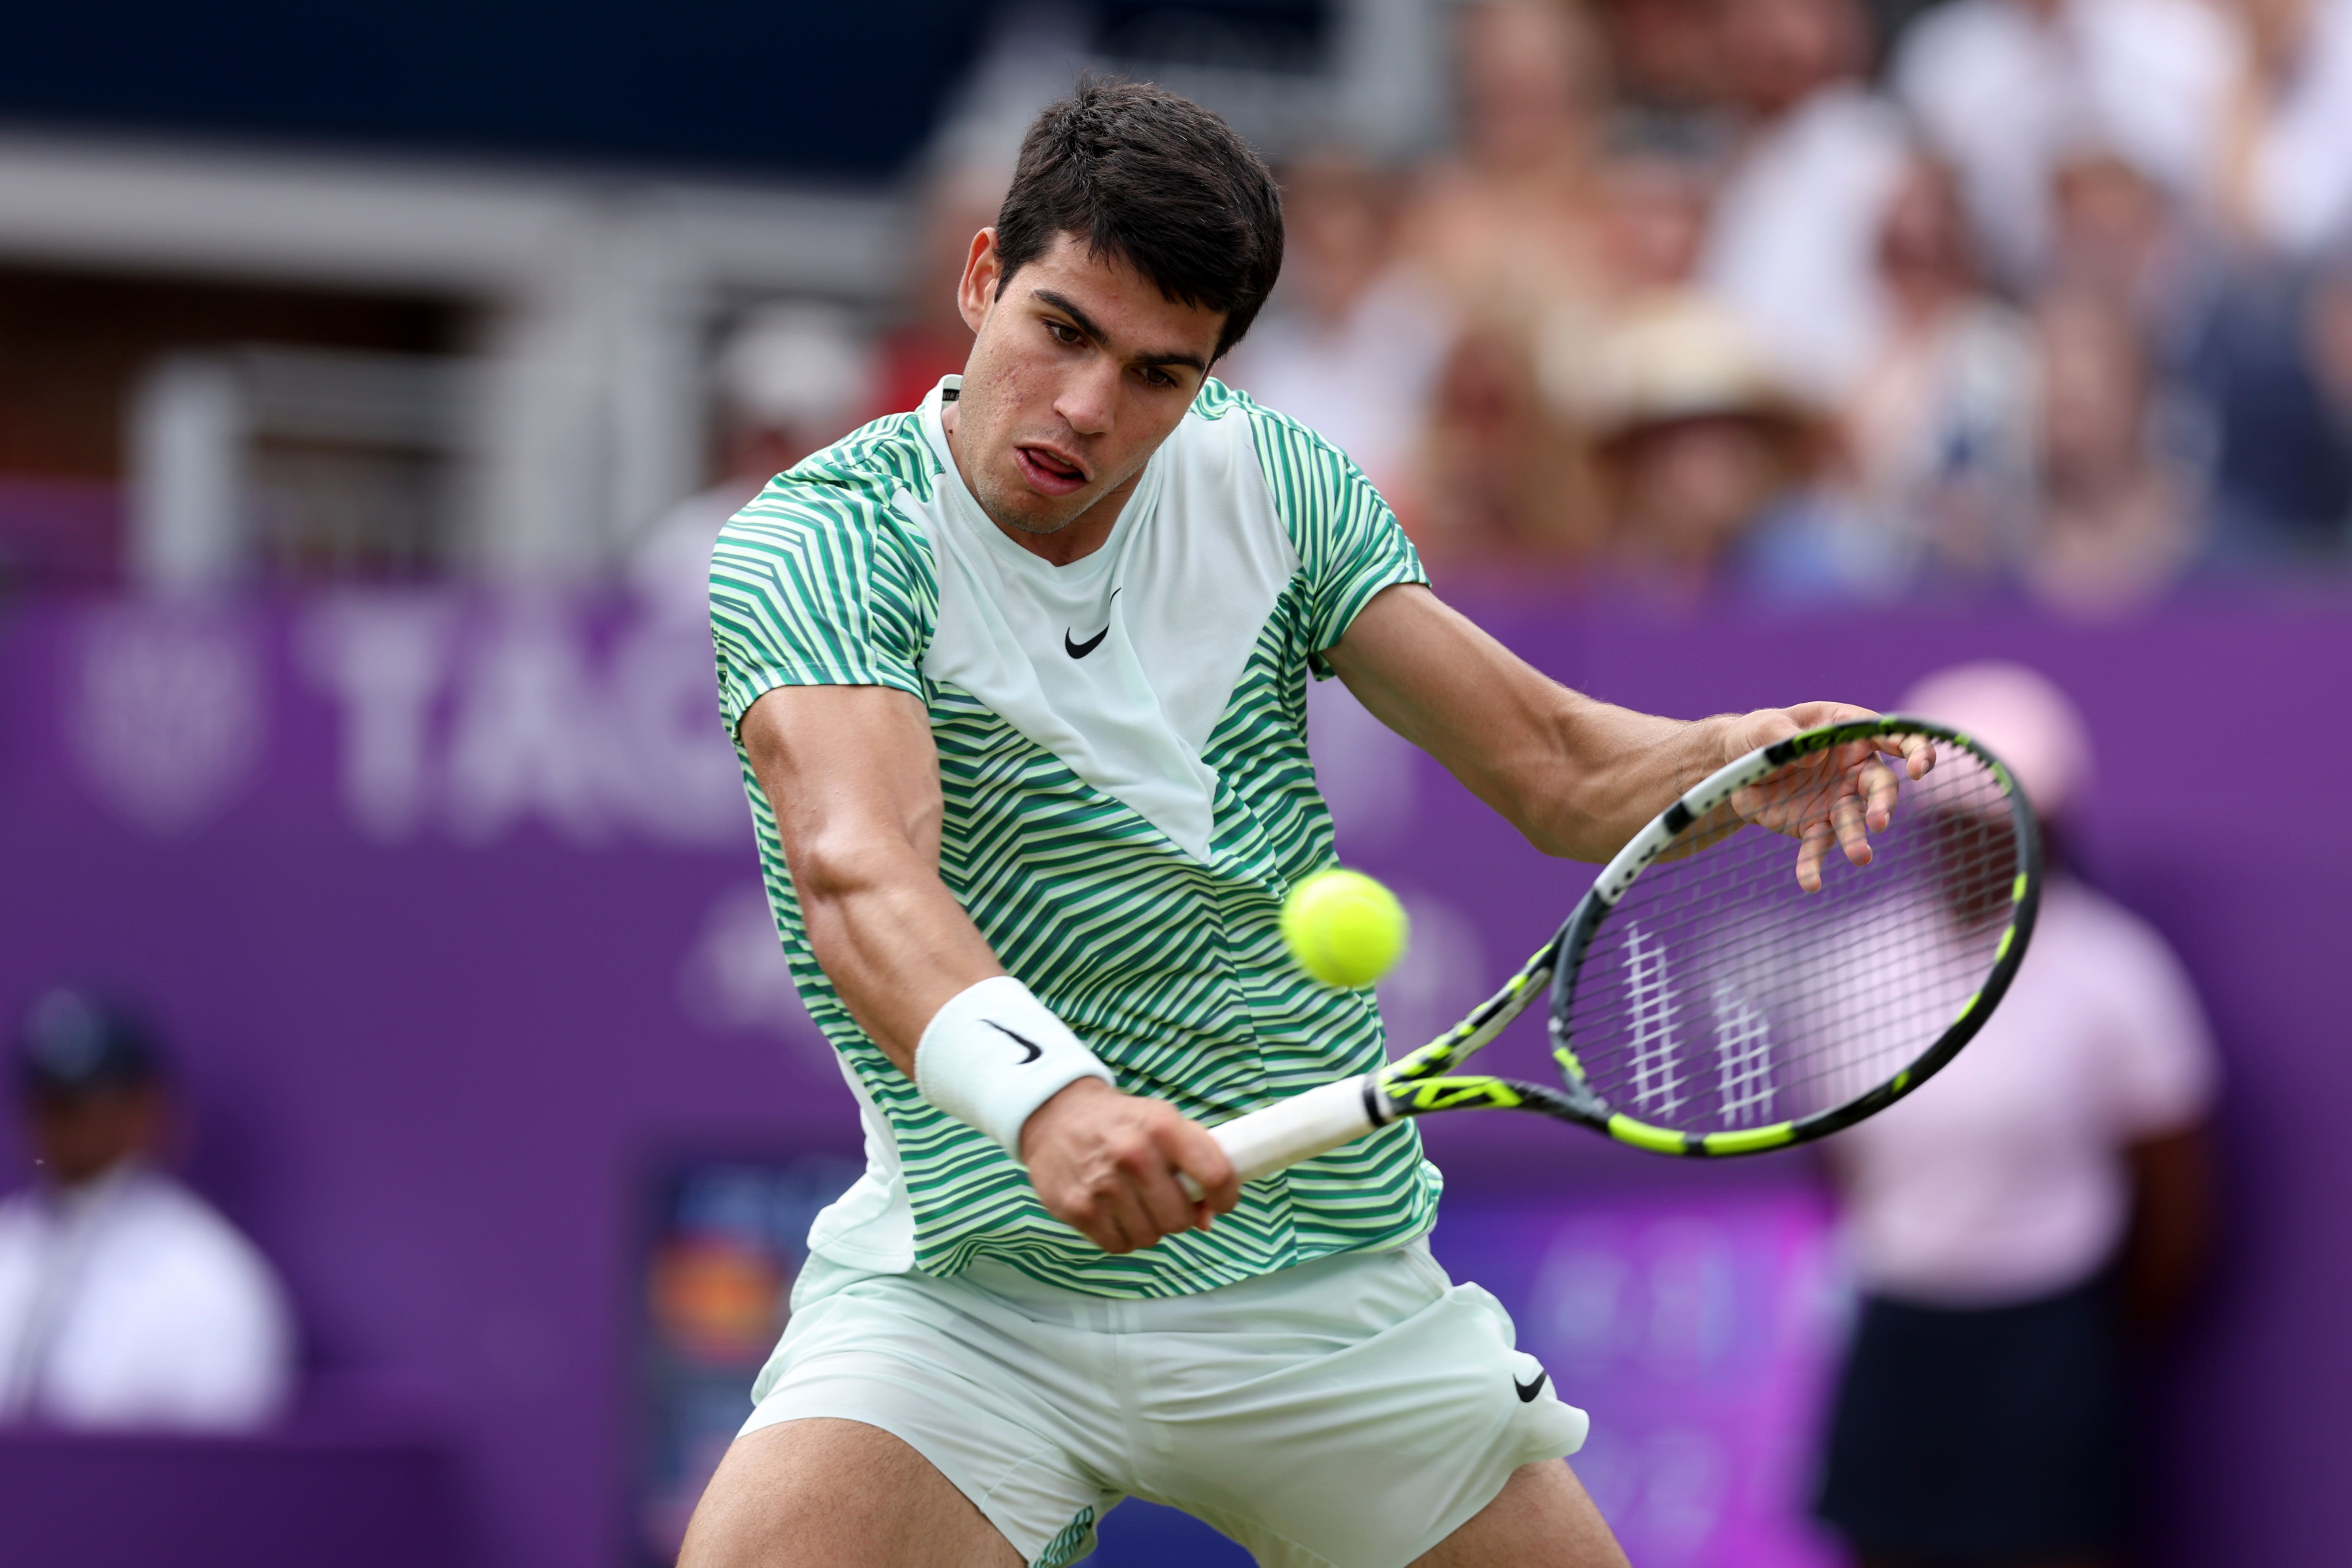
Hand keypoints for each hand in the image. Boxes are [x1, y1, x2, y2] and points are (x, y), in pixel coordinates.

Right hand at [1019, 1079, 1239, 1253]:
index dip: (1226, 1197)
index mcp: (1162, 1127)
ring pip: (1151, 1236)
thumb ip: (1196, 1160)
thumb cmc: (1121, 1122)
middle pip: (1180, 1218)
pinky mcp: (1078, 1209)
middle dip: (1180, 1215)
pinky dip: (1123, 1235)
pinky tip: (1116, 1212)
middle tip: (1168, 1201)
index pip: (1215, 1176)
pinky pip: (1119, 1245)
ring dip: (1150, 1226)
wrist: (1056, 1115)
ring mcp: (1103, 1185)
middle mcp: (1133, 1155)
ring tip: (1137, 1203)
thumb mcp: (1163, 1122)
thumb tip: (1209, 1218)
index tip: (1221, 1202)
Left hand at [1722, 703, 1934, 891]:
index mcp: (1851, 732)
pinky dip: (1813, 865)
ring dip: (1856, 839)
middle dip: (1883, 804)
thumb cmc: (1760, 734)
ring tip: (1860, 857)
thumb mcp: (1763, 726)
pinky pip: (1817, 847)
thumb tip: (1815, 753)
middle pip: (1880, 786)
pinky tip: (1810, 883)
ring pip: (1854, 821)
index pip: (1894, 738)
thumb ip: (1784, 733)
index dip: (1916, 751)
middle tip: (1879, 822)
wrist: (1736, 763)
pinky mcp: (1815, 826)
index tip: (1919, 768)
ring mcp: (1838, 800)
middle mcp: (1854, 768)